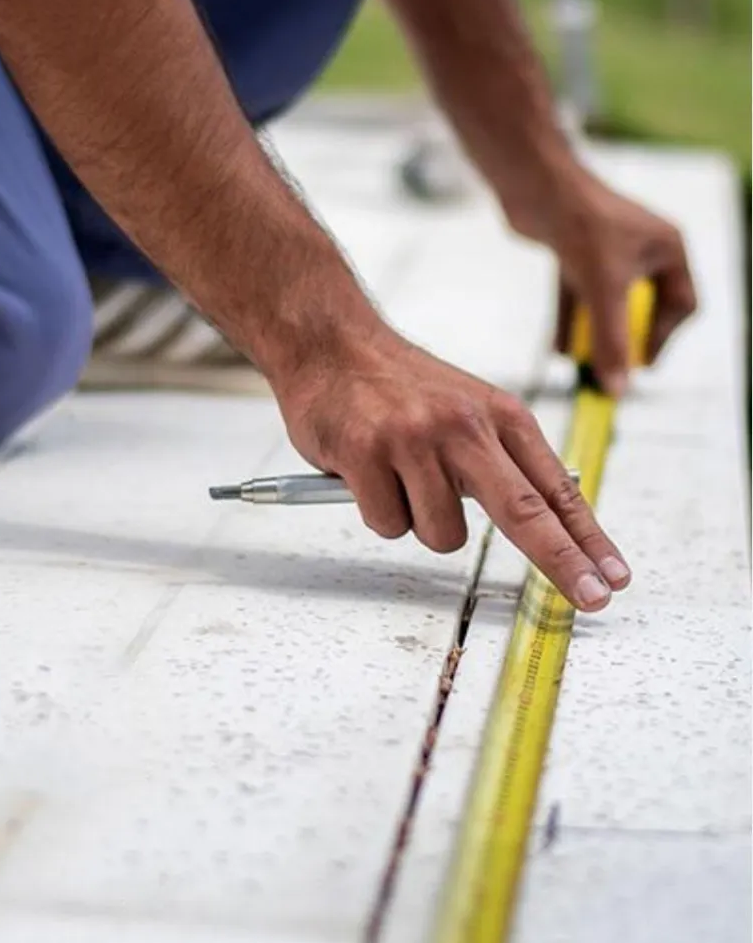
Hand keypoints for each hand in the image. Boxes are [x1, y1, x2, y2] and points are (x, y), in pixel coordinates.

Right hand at [275, 327, 630, 610]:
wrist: (330, 343)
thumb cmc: (395, 382)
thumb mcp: (465, 405)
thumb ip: (499, 456)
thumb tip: (543, 518)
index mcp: (498, 415)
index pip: (554, 487)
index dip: (588, 538)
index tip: (613, 576)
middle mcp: (464, 426)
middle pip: (525, 513)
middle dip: (563, 563)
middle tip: (590, 598)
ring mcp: (415, 440)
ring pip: (441, 534)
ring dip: (418, 521)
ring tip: (397, 479)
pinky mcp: (367, 454)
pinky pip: (387, 523)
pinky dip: (377, 511)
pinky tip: (366, 473)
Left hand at [543, 175, 696, 395]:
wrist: (534, 185)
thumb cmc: (581, 226)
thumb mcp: (603, 291)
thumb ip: (611, 341)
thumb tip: (617, 390)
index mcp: (668, 247)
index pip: (680, 303)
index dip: (663, 337)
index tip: (640, 366)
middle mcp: (640, 246)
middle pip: (641, 306)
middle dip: (624, 338)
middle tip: (610, 369)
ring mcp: (604, 248)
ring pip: (604, 302)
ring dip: (593, 334)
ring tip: (581, 366)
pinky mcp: (571, 250)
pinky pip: (576, 294)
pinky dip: (569, 320)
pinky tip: (558, 350)